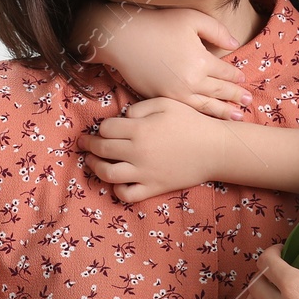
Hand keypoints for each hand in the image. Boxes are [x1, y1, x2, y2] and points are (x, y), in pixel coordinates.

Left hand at [78, 98, 226, 202]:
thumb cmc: (191, 123)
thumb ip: (140, 108)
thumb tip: (122, 118)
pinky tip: (117, 181)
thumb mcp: (166, 104)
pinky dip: (117, 190)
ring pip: (108, 174)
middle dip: (89, 145)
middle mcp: (137, 152)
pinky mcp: (153, 188)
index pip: (106, 128)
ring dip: (95, 167)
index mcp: (139, 130)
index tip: (103, 128)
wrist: (214, 149)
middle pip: (102, 149)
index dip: (101, 127)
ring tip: (93, 162)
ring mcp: (144, 172)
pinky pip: (127, 194)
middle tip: (83, 143)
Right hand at [103, 7, 251, 120]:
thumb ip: (217, 31)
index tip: (244, 81)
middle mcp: (191, 81)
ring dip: (222, 112)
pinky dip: (200, 114)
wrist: (123, 37)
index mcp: (201, 61)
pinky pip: (185, 109)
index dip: (236, 77)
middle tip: (249, 103)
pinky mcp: (160, 98)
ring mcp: (175, 93)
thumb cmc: (157, 23)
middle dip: (236, 98)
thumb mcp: (192, 19)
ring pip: (205, 106)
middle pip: (219, 92)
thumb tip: (235, 45)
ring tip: (236, 117)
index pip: (226, 73)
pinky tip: (206, 117)